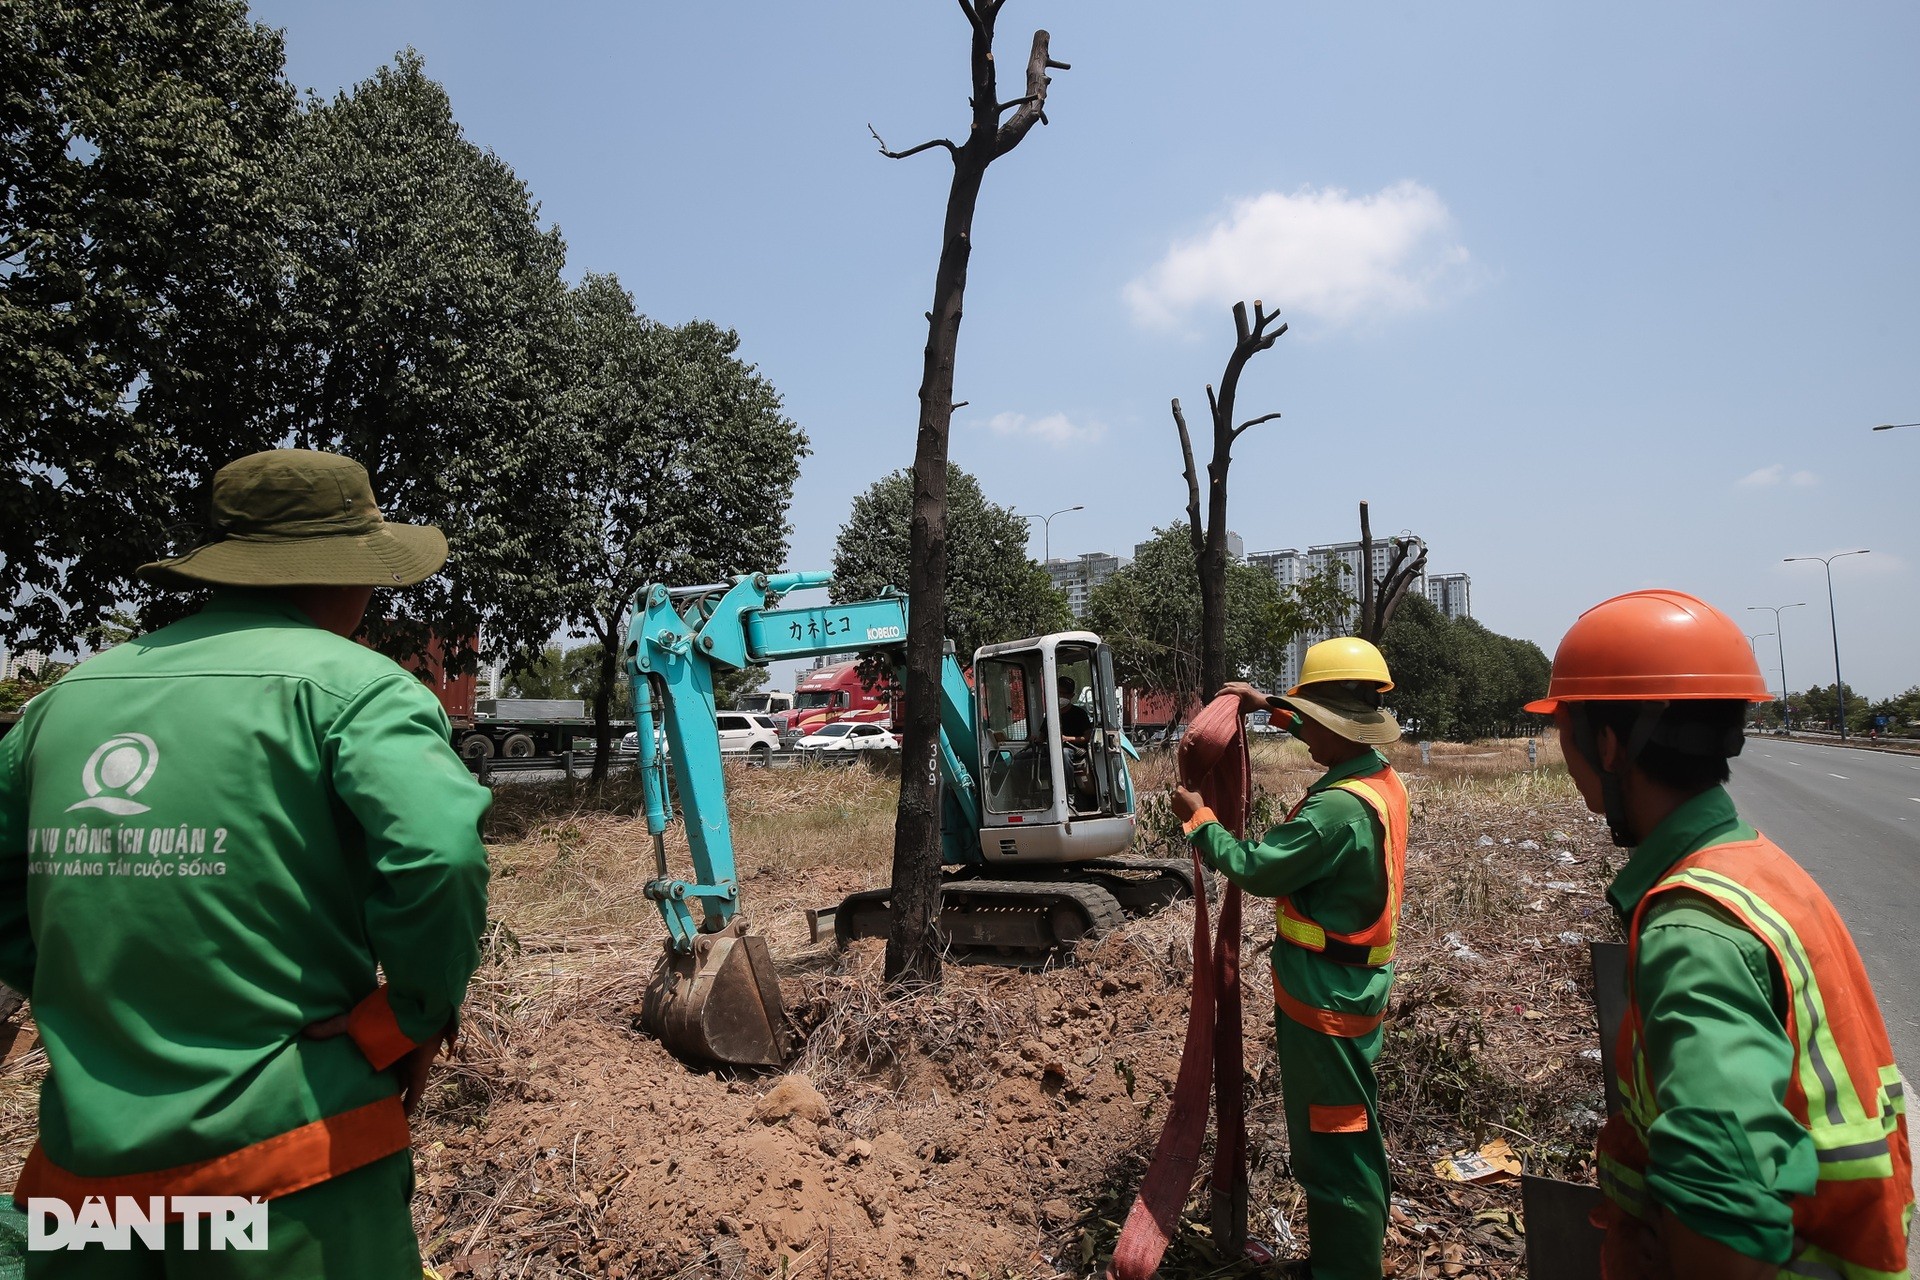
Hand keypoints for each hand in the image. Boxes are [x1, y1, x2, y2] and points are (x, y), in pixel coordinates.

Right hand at [303, 1014, 451, 1116]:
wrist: (419, 1011)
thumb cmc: (387, 1015)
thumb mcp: (354, 1022)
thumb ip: (332, 1028)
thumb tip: (305, 1030)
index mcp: (380, 1046)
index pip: (369, 1065)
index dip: (359, 1077)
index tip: (343, 1090)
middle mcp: (394, 1058)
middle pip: (383, 1080)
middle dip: (374, 1092)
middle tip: (357, 1110)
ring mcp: (407, 1067)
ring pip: (398, 1089)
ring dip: (390, 1102)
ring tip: (374, 1120)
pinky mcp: (418, 1073)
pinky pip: (414, 1095)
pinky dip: (408, 1108)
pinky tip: (400, 1122)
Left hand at [1171, 786, 1204, 822]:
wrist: (1195, 816)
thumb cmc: (1197, 804)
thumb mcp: (1196, 794)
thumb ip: (1191, 790)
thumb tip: (1190, 790)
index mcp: (1179, 790)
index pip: (1179, 785)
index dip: (1183, 787)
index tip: (1185, 789)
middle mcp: (1174, 796)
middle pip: (1176, 793)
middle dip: (1180, 794)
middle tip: (1186, 797)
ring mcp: (1173, 804)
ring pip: (1175, 800)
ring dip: (1178, 800)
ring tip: (1186, 803)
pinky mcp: (1173, 810)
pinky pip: (1175, 806)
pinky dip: (1178, 806)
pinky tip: (1184, 808)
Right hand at [1215, 681, 1268, 713]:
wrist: (1263, 701)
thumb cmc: (1255, 705)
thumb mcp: (1244, 710)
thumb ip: (1236, 710)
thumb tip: (1229, 714)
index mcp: (1241, 691)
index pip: (1228, 689)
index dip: (1221, 692)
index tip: (1216, 695)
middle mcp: (1242, 686)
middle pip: (1228, 684)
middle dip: (1223, 689)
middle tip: (1220, 695)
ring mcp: (1244, 684)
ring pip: (1231, 683)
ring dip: (1227, 688)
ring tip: (1224, 694)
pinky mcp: (1246, 684)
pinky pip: (1235, 683)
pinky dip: (1232, 687)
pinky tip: (1231, 692)